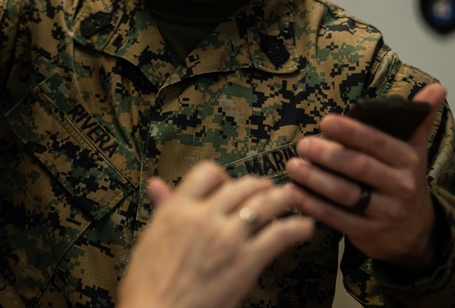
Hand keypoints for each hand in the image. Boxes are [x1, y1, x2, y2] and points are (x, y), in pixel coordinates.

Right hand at [117, 161, 313, 307]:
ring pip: (264, 204)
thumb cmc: (149, 282)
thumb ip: (162, 207)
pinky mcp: (247, 261)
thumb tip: (157, 184)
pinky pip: (279, 235)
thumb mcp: (150, 237)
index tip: (229, 184)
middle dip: (257, 185)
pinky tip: (305, 226)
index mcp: (178, 208)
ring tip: (292, 197)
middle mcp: (205, 216)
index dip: (222, 176)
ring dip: (282, 197)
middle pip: (240, 186)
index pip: (207, 173)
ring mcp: (228, 237)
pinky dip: (296, 228)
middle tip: (267, 188)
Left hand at [285, 83, 445, 267]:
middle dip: (328, 154)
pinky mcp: (368, 233)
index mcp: (409, 162)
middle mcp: (401, 188)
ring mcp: (385, 213)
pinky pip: (337, 218)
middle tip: (303, 144)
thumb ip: (418, 120)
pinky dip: (312, 204)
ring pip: (345, 193)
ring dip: (315, 179)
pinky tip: (293, 192)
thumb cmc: (404, 181)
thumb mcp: (415, 152)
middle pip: (359, 167)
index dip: (352, 132)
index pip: (379, 143)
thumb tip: (436, 88)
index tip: (325, 121)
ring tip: (293, 165)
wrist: (416, 234)